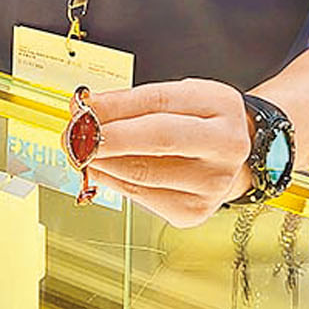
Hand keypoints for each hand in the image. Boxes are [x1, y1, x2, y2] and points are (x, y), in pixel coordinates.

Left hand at [69, 79, 252, 227]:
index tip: (83, 107)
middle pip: (157, 140)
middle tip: (74, 135)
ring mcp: (211, 184)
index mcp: (220, 106)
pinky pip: (141, 197)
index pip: (160, 102)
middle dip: (107, 137)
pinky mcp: (193, 212)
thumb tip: (88, 107)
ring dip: (101, 162)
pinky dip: (113, 181)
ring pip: (142, 174)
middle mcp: (224, 147)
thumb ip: (134, 101)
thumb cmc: (200, 121)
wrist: (234, 158)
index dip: (116, 106)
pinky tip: (101, 169)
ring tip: (79, 150)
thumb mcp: (177, 97)